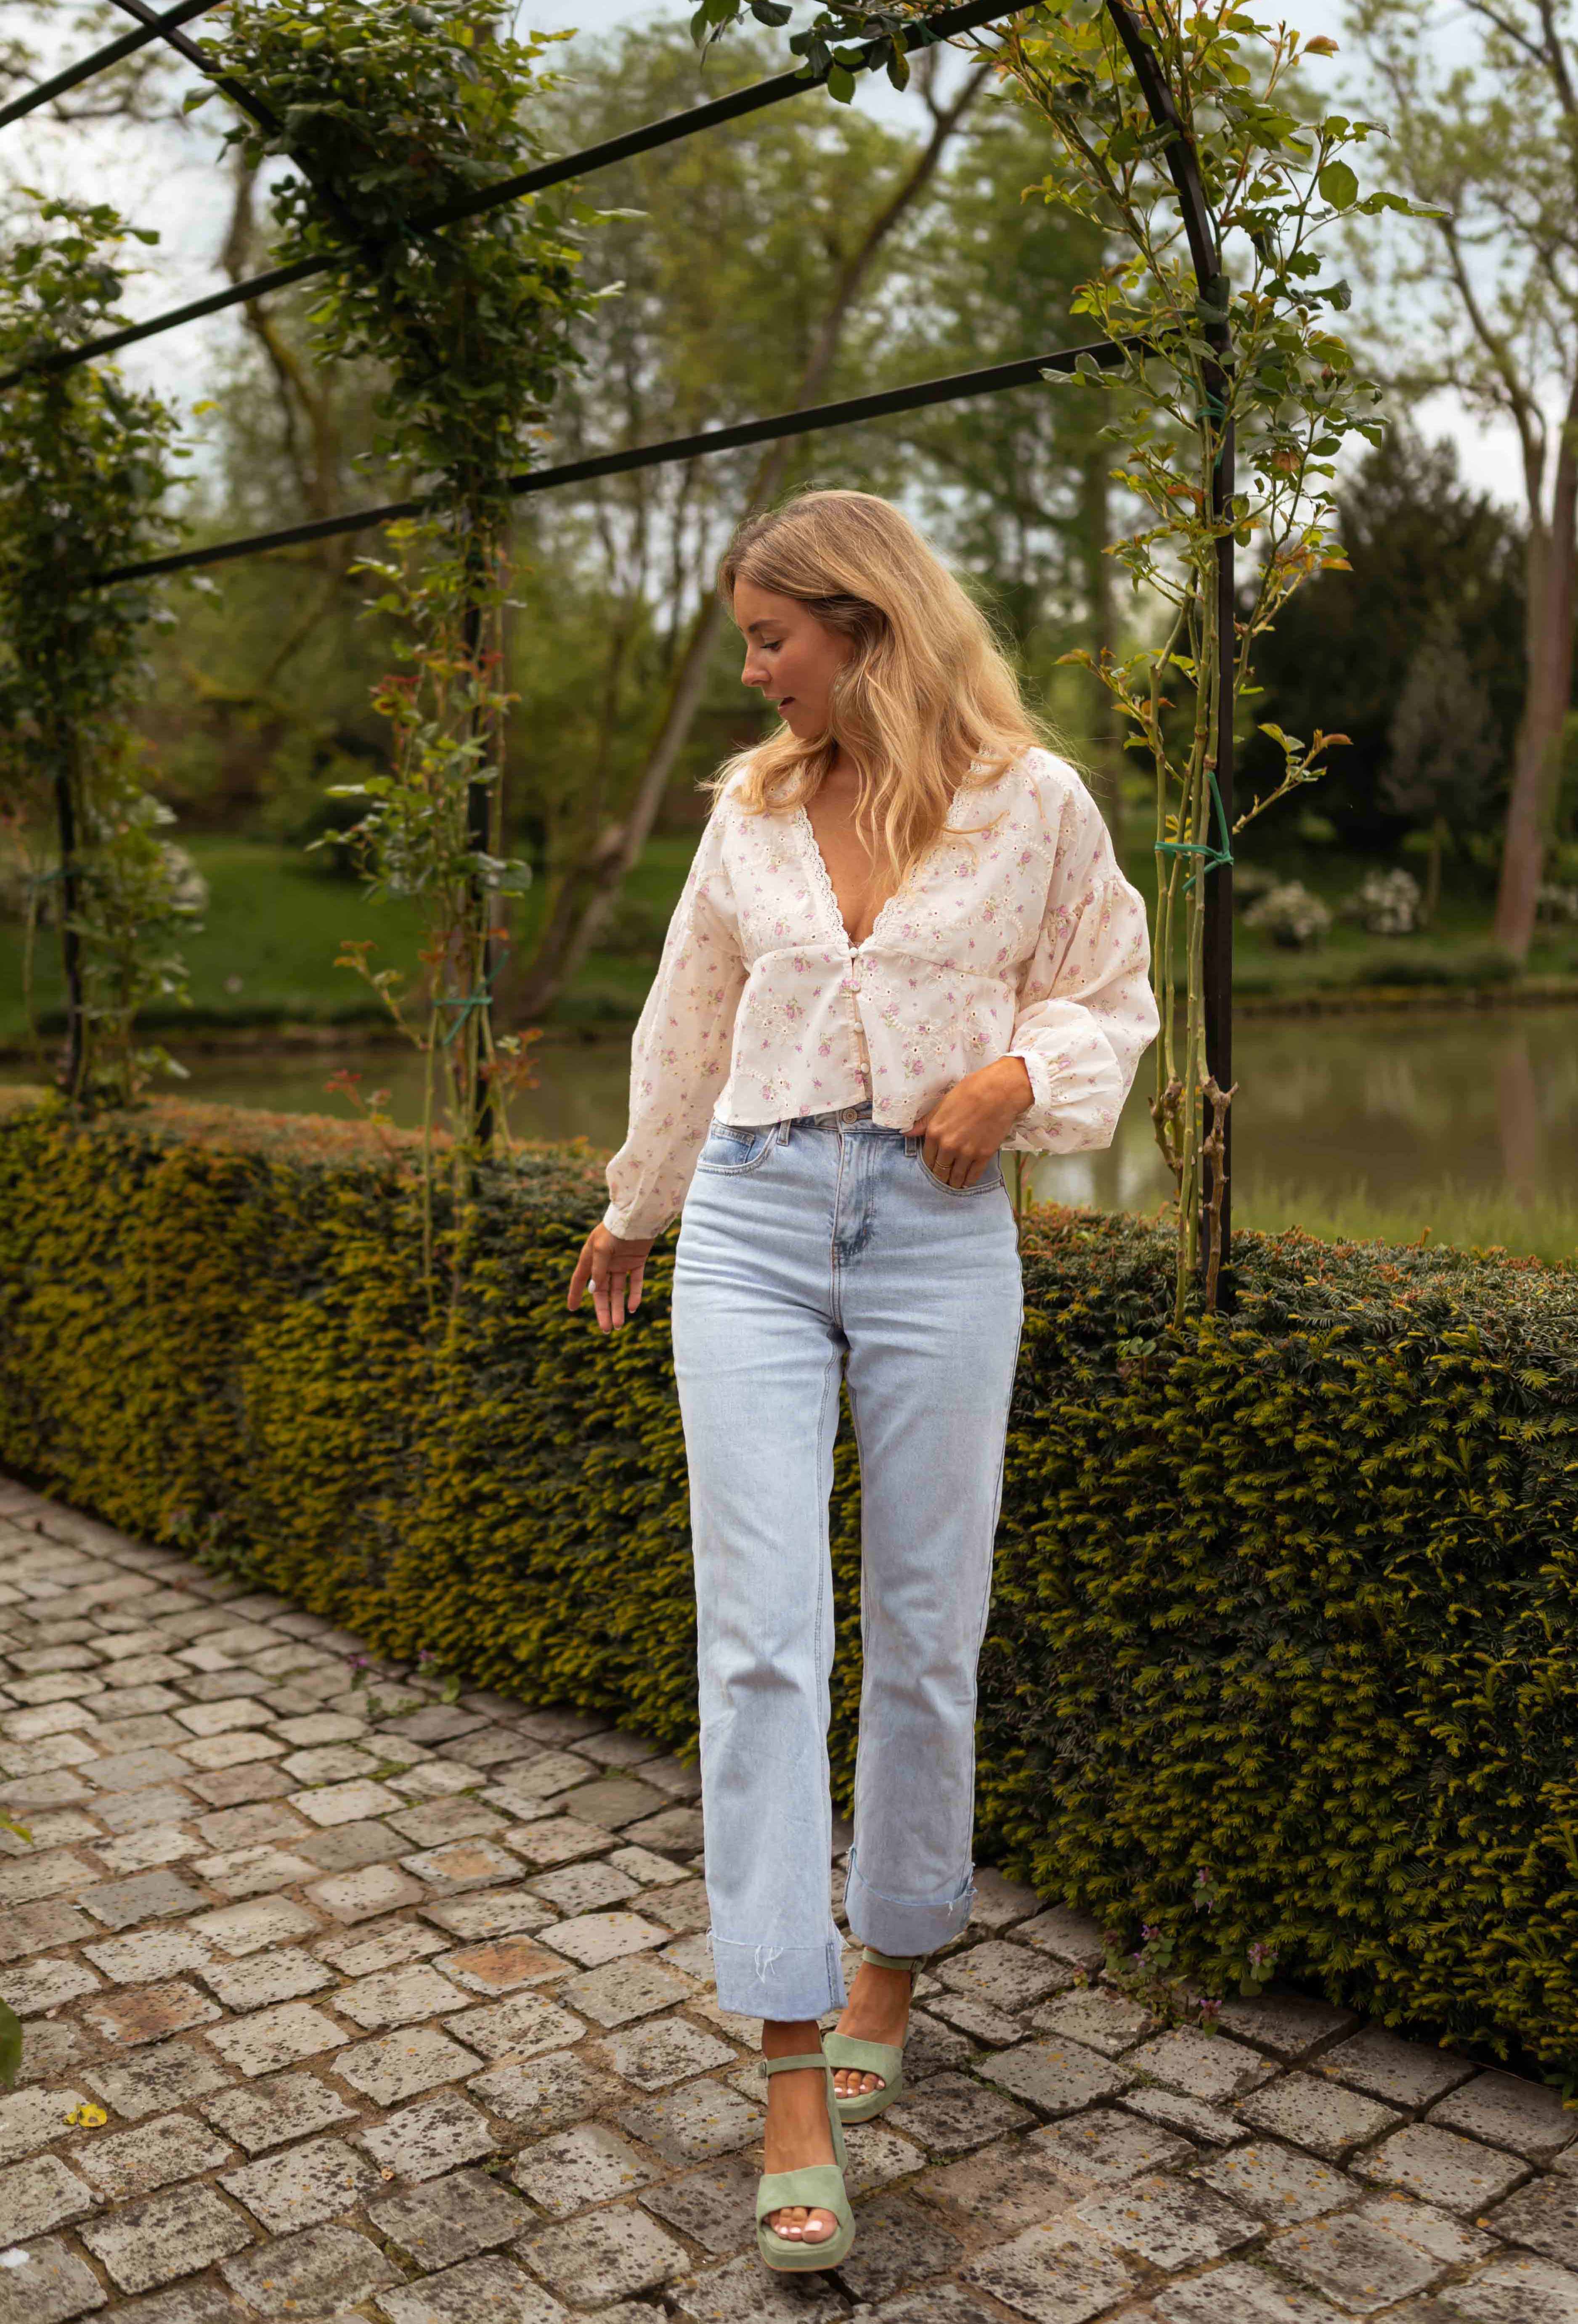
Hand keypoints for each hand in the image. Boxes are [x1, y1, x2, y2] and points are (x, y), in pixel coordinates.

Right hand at [567, 1223, 654, 1333]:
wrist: (638, 1215)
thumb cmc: (615, 1229)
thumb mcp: (601, 1249)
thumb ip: (597, 1270)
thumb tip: (593, 1290)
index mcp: (591, 1257)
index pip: (580, 1279)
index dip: (576, 1294)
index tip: (572, 1309)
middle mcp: (604, 1262)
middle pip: (602, 1291)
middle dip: (603, 1310)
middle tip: (607, 1329)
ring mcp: (621, 1263)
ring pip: (618, 1290)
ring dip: (618, 1307)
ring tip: (619, 1325)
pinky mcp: (637, 1261)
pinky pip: (635, 1282)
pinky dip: (635, 1295)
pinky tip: (633, 1308)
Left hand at [912, 1056, 1033, 1187]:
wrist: (998, 1092)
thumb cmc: (969, 1092)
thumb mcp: (941, 1104)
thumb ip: (924, 1122)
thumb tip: (906, 1133)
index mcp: (934, 1133)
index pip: (927, 1158)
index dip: (930, 1164)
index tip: (934, 1166)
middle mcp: (948, 1146)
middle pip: (940, 1170)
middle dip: (941, 1175)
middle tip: (944, 1177)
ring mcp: (966, 1153)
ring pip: (956, 1176)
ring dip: (954, 1182)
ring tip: (954, 1184)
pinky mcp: (983, 1155)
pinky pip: (973, 1175)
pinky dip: (969, 1181)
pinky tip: (967, 1182)